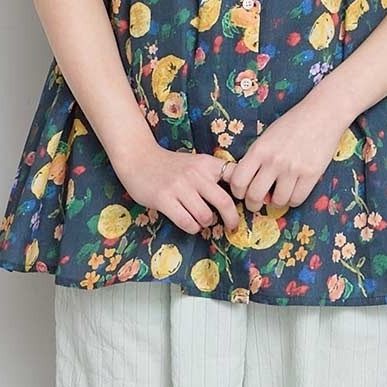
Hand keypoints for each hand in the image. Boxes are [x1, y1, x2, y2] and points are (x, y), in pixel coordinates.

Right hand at [119, 142, 242, 236]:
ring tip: (200, 221)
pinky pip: (186, 222)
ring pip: (205, 216)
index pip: (236, 176)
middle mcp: (195, 174)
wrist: (138, 158)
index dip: (246, 192)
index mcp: (207, 164)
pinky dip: (192, 228)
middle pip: (225, 202)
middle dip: (231, 219)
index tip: (248, 203)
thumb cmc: (171, 165)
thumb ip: (213, 176)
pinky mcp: (164, 198)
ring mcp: (179, 186)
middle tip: (232, 226)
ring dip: (206, 224)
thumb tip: (234, 201)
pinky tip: (189, 223)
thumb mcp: (196, 163)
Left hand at [223, 96, 352, 211]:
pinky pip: (297, 200)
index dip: (238, 192)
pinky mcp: (311, 174)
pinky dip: (293, 200)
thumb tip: (244, 182)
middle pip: (254, 196)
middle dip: (253, 204)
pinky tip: (293, 192)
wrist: (322, 114)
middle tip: (257, 203)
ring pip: (277, 201)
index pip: (238, 181)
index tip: (243, 192)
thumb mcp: (266, 137)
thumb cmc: (292, 124)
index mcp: (259, 150)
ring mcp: (293, 169)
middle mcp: (274, 161)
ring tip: (278, 194)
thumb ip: (254, 158)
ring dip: (276, 202)